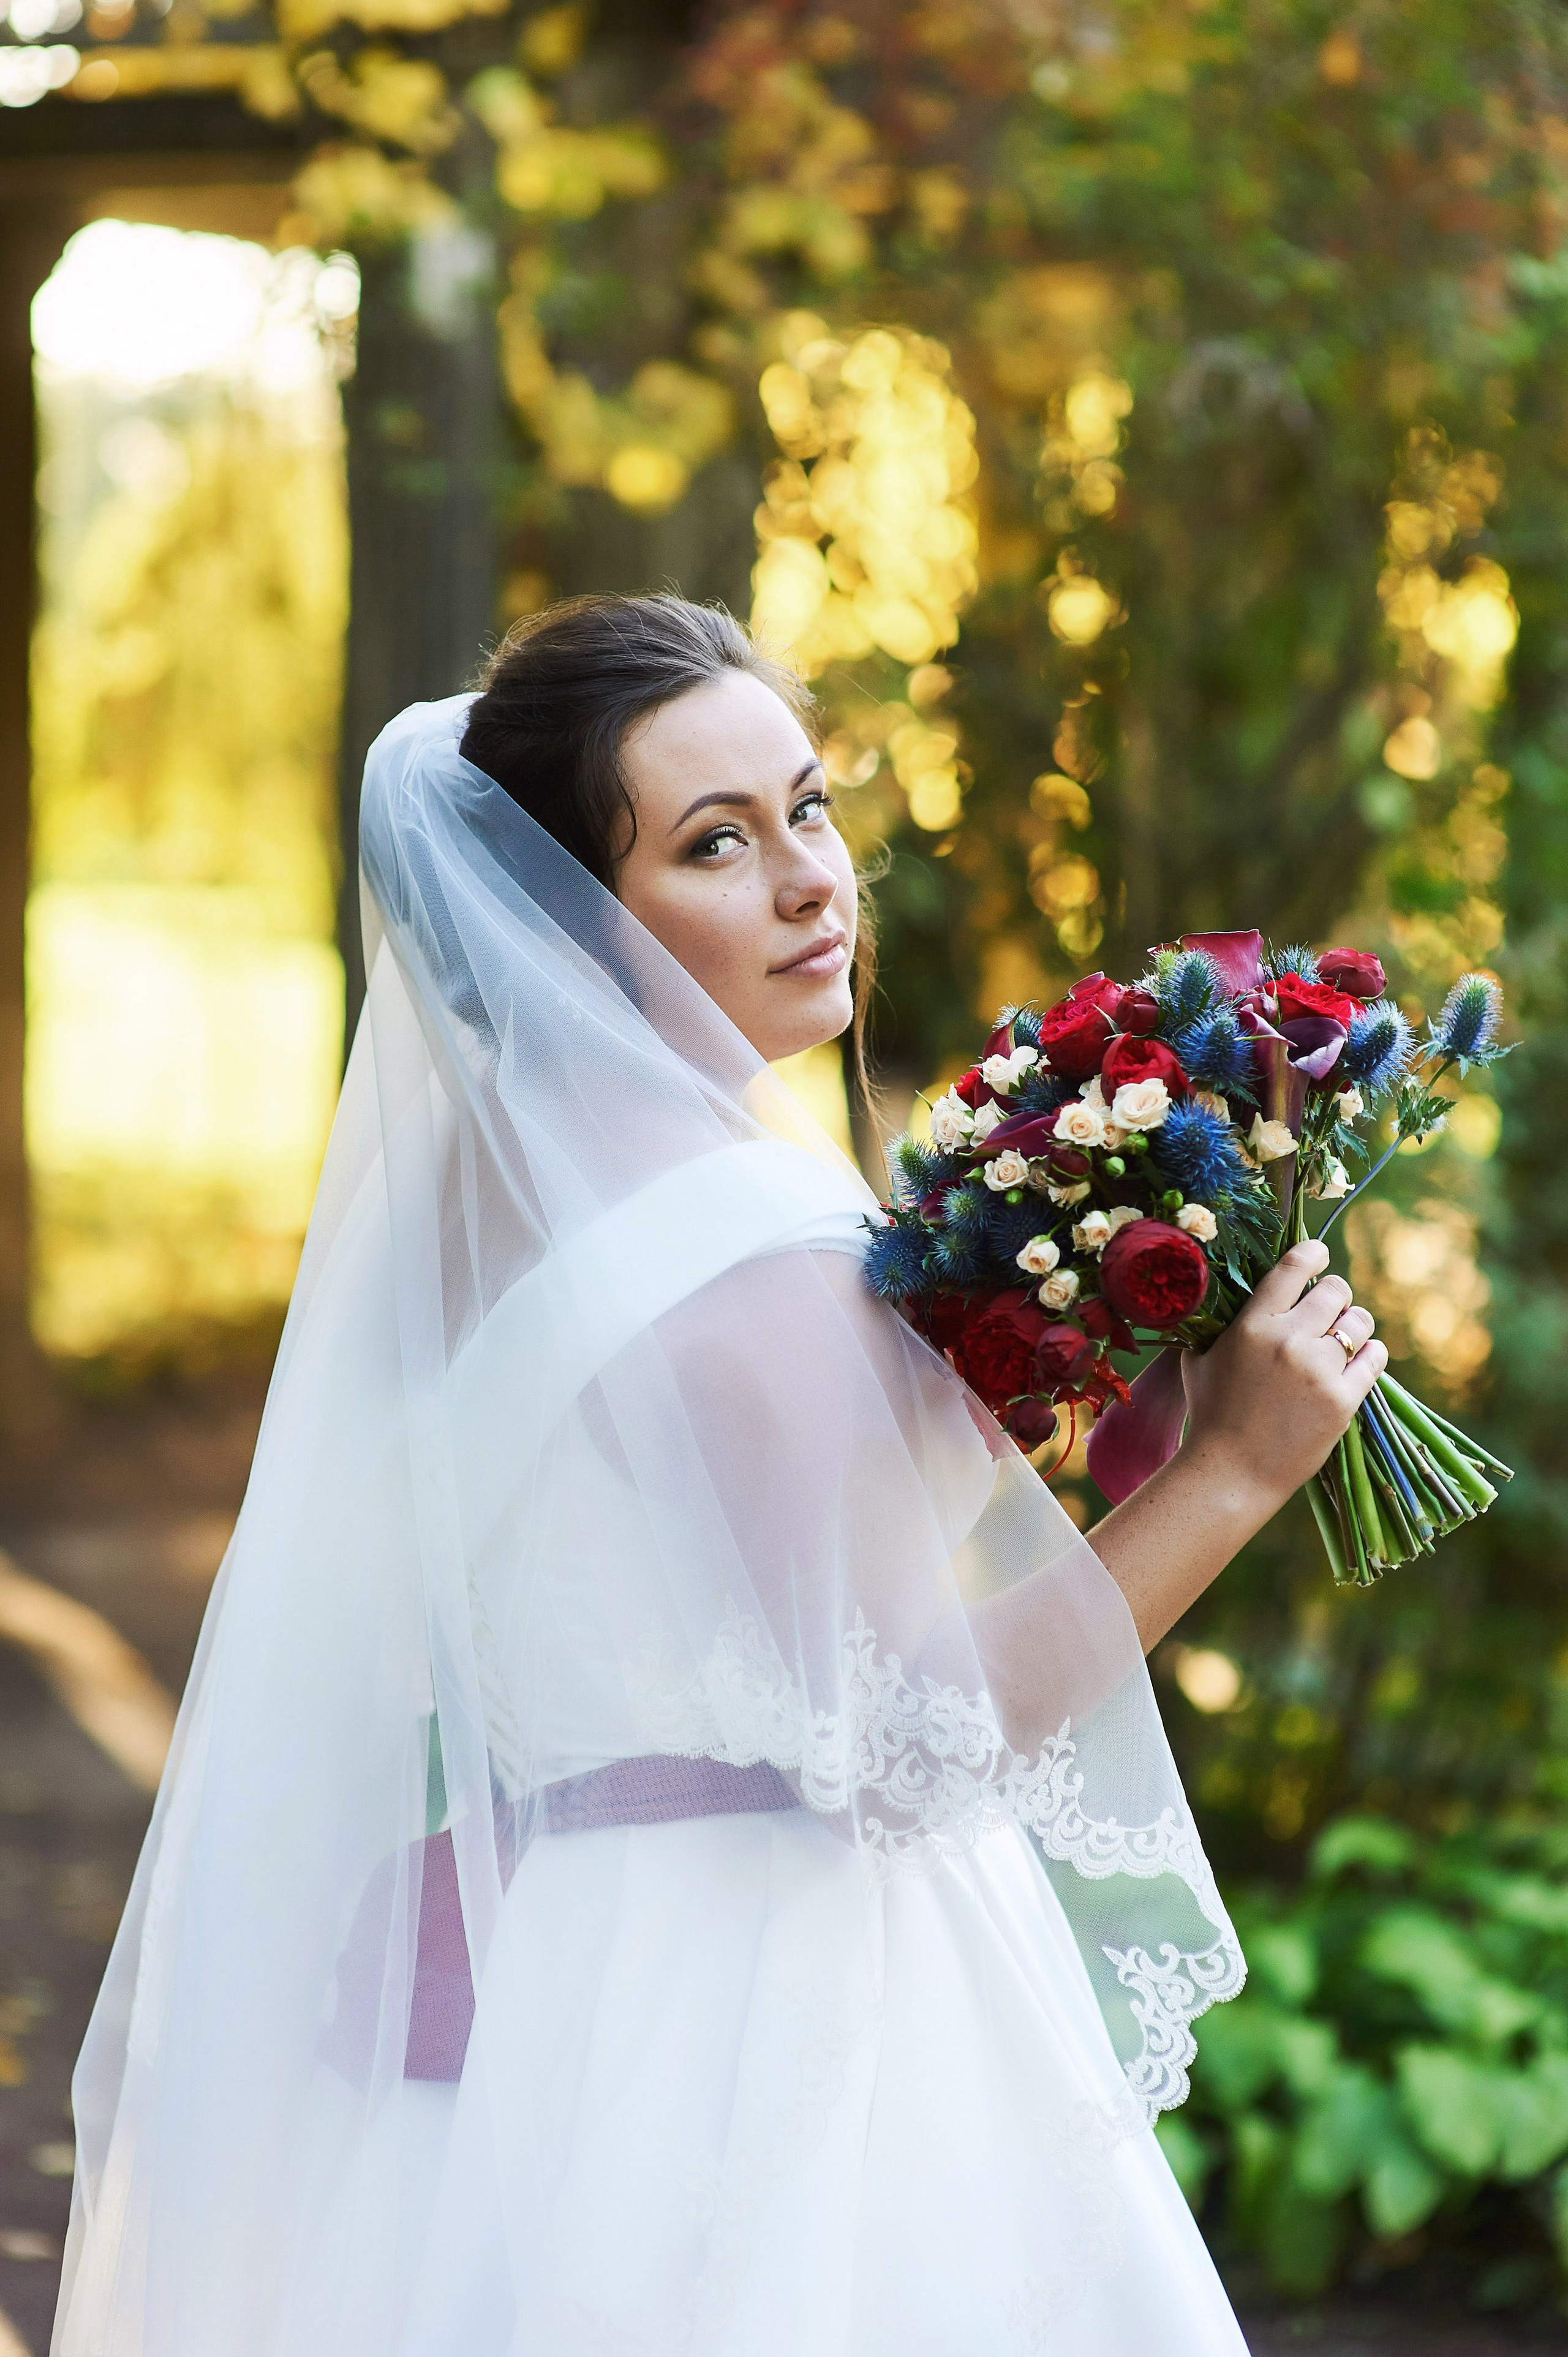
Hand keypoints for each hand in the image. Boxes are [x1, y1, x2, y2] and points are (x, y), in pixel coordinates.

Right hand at [1180, 1240, 1386, 1515]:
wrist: (1231, 1472)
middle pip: (1335, 1290)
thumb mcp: (1202, 1357)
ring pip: (1360, 1321)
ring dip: (1354, 1325)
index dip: (1313, 1253)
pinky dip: (1371, 1354)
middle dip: (1335, 1295)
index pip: (1294, 1268)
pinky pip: (1375, 1357)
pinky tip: (1359, 1360)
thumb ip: (1219, 1321)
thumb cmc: (1210, 1412)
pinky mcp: (1343, 1400)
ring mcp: (1319, 1370)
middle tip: (1329, 1311)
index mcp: (1253, 1325)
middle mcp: (1289, 1340)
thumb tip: (1232, 1291)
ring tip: (1344, 1339)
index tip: (1319, 1255)